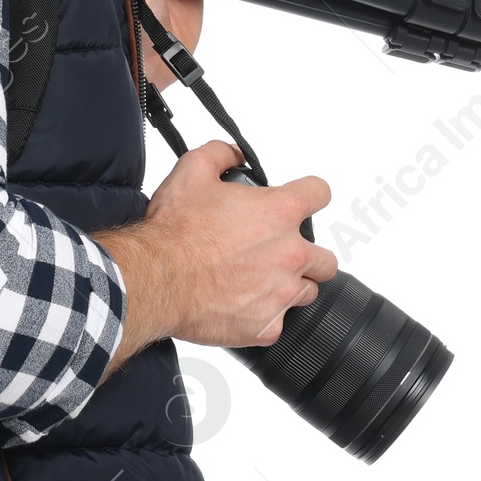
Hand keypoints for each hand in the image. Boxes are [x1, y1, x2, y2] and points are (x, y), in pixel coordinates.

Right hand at [95, 140, 336, 369]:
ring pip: (306, 292)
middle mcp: (290, 254)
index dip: (309, 194)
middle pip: (325, 258)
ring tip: (255, 282)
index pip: (319, 194)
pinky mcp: (266, 326)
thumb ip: (221, 155)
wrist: (155, 279)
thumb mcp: (192, 172)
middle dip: (307, 255)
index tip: (302, 201)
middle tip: (276, 254)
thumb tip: (234, 154)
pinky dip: (262, 317)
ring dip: (288, 286)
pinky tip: (239, 306)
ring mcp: (281, 293)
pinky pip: (276, 323)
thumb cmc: (174, 232)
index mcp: (279, 213)